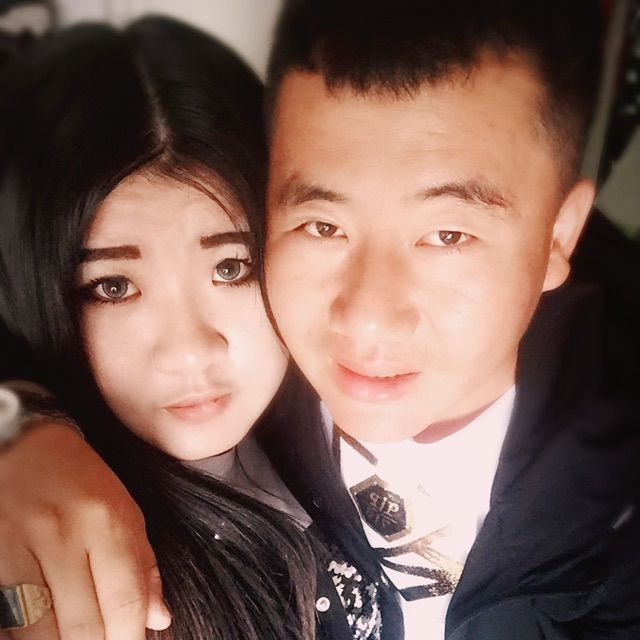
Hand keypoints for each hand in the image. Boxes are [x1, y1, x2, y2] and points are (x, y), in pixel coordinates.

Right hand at [0, 422, 170, 639]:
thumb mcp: (125, 510)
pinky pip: (6, 619)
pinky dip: (25, 634)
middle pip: (83, 626)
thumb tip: (158, 619)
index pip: (125, 601)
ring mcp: (18, 549)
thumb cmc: (81, 481)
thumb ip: (143, 566)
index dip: (132, 638)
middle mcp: (62, 536)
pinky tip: (46, 631)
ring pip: (39, 633)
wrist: (23, 447)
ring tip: (77, 638)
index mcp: (106, 522)